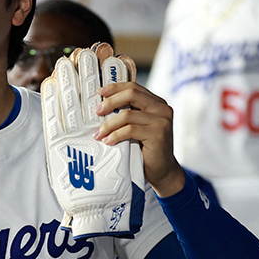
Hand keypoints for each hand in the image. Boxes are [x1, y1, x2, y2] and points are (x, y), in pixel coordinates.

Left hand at [94, 47, 183, 196]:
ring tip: (98, 134)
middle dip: (110, 102)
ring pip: (127, 115)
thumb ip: (129, 114)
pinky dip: (115, 135)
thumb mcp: (138, 126)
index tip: (100, 92)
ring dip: (108, 125)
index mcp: (157, 103)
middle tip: (97, 111)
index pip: (134, 87)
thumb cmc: (146, 148)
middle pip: (131, 94)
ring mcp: (162, 121)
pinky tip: (108, 141)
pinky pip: (130, 130)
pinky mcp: (158, 134)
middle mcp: (162, 108)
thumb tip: (101, 106)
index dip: (115, 88)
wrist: (162, 170)